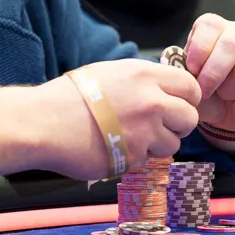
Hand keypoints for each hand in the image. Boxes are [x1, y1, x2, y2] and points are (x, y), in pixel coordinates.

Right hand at [0, 59, 200, 181]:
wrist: (43, 123)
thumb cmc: (70, 97)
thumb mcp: (110, 73)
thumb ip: (142, 80)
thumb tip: (165, 88)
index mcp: (145, 75)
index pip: (191, 87)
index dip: (187, 99)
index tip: (176, 105)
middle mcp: (151, 102)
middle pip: (190, 118)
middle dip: (178, 125)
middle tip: (158, 126)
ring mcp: (144, 131)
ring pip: (173, 144)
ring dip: (157, 145)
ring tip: (129, 137)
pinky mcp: (134, 157)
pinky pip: (148, 161)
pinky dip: (136, 158)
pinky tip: (114, 148)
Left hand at [183, 14, 234, 136]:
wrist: (227, 111)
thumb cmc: (203, 89)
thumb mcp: (189, 82)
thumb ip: (184, 75)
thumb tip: (183, 71)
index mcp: (214, 27)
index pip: (209, 27)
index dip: (199, 51)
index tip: (192, 72)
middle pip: (231, 46)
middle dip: (214, 75)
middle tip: (204, 93)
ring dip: (230, 93)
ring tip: (224, 98)